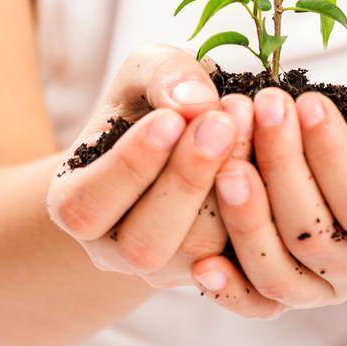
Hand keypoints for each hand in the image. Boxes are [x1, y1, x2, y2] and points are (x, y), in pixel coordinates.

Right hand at [45, 42, 254, 287]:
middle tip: (222, 122)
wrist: (184, 133)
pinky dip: (259, 213)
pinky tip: (270, 160)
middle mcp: (114, 250)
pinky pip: (241, 264)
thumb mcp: (145, 72)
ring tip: (248, 129)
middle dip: (185, 180)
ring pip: (197, 255)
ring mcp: (166, 269)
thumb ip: (162, 76)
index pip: (89, 205)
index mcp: (76, 205)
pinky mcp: (218, 272)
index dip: (130, 166)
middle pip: (144, 243)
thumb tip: (193, 102)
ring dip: (228, 192)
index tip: (170, 120)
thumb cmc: (153, 101)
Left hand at [190, 70, 346, 317]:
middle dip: (283, 167)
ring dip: (247, 218)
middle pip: (316, 238)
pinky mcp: (291, 290)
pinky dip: (229, 289)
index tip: (307, 102)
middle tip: (260, 107)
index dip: (334, 158)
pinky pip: (257, 302)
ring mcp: (329, 288)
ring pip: (280, 274)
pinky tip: (203, 263)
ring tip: (227, 163)